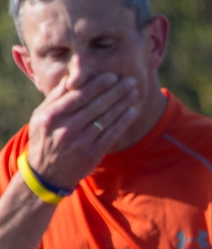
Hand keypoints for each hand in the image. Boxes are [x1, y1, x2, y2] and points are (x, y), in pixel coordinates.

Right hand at [27, 73, 142, 190]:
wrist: (46, 172)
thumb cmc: (44, 138)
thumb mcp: (40, 116)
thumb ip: (55, 97)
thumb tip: (71, 77)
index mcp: (51, 116)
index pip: (78, 96)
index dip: (97, 85)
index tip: (112, 76)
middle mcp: (66, 128)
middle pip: (95, 105)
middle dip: (115, 91)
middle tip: (131, 80)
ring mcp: (80, 142)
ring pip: (106, 118)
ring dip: (123, 103)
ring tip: (134, 92)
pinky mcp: (92, 154)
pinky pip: (111, 134)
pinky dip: (123, 121)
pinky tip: (132, 110)